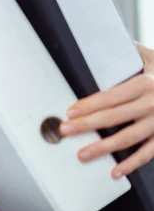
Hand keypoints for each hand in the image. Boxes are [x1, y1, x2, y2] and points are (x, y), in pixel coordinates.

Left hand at [59, 42, 153, 178]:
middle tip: (66, 130)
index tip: (71, 111)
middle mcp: (153, 103)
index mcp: (146, 83)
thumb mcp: (153, 58)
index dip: (90, 104)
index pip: (112, 96)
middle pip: (115, 117)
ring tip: (82, 154)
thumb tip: (108, 39)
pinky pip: (148, 153)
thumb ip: (132, 52)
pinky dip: (131, 164)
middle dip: (87, 125)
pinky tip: (114, 171)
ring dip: (103, 148)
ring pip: (128, 138)